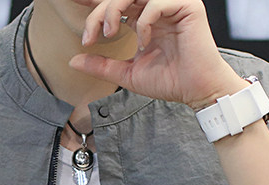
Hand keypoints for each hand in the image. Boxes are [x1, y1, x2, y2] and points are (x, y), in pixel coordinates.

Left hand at [70, 0, 247, 108]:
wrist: (196, 91)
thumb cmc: (169, 81)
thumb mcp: (127, 73)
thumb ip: (101, 65)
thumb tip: (74, 61)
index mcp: (143, 18)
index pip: (114, 3)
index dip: (94, 5)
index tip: (72, 3)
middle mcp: (156, 7)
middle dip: (98, 12)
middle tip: (90, 37)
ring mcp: (171, 4)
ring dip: (114, 10)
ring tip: (109, 33)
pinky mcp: (187, 5)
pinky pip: (156, 3)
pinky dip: (144, 22)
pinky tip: (142, 42)